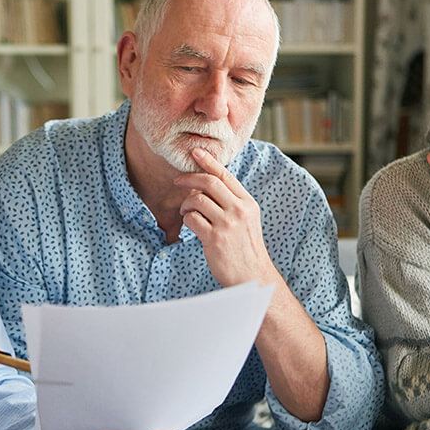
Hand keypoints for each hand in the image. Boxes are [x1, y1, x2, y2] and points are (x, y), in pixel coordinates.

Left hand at [175, 148, 279, 287]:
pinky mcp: (214, 239)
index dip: (208, 162)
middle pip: (209, 182)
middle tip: (177, 181)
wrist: (252, 276)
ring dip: (185, 204)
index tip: (195, 152)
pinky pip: (191, 219)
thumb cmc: (245, 248)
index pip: (225, 175)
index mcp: (247, 203)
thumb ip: (232, 202)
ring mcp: (227, 224)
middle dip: (189, 178)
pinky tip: (190, 226)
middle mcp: (239, 210)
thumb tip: (207, 184)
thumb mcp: (247, 220)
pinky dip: (186, 220)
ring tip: (186, 212)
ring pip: (197, 200)